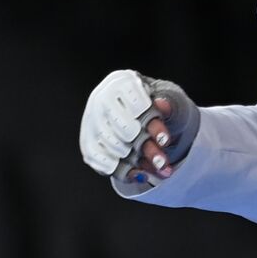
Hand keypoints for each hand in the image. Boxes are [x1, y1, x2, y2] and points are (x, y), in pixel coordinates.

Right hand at [80, 70, 199, 188]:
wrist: (134, 108)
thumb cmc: (154, 100)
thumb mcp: (167, 98)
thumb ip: (168, 104)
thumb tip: (163, 105)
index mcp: (121, 82)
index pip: (137, 106)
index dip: (152, 124)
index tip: (166, 140)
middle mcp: (101, 100)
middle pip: (126, 131)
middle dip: (147, 149)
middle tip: (165, 163)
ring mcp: (91, 122)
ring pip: (116, 148)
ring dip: (139, 163)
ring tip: (162, 170)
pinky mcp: (88, 143)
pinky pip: (102, 161)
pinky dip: (122, 171)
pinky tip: (141, 176)